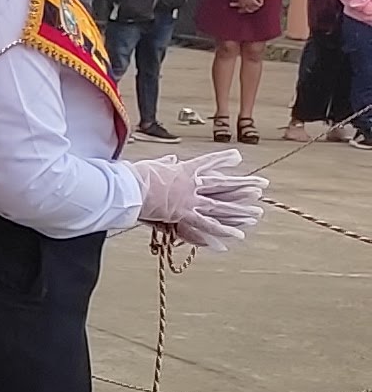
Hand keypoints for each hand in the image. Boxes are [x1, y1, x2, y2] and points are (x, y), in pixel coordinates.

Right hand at [133, 150, 263, 251]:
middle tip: (262, 184)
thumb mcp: (152, 165)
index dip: (223, 160)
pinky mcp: (184, 214)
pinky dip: (224, 230)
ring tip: (258, 212)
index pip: (208, 163)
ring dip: (241, 209)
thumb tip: (172, 159)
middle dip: (244, 184)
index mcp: (183, 170)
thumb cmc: (134, 175)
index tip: (237, 157)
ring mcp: (190, 199)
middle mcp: (191, 184)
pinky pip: (207, 224)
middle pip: (223, 183)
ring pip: (221, 205)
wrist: (128, 187)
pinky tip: (239, 235)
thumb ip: (165, 163)